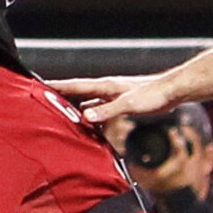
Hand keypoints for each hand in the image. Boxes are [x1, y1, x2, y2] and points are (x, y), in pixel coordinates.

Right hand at [51, 74, 175, 127]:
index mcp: (105, 86)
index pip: (75, 85)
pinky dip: (94, 117)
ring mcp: (114, 95)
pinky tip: (94, 126)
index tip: (40, 85)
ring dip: (78, 108)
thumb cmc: (153, 95)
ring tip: (66, 117)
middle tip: (46, 101)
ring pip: (90, 102)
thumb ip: (107, 111)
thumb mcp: (128, 105)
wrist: (173, 92)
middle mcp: (107, 89)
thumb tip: (86, 117)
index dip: (57, 86)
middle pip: (79, 92)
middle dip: (63, 97)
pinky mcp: (123, 102)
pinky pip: (102, 109)